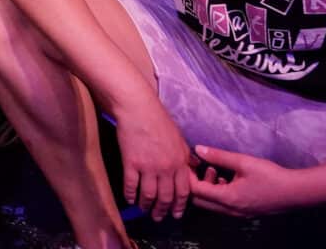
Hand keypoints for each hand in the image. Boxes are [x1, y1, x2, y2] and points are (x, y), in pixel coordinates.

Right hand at [110, 95, 196, 220]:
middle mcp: (166, 168)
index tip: (176, 214)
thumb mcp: (179, 137)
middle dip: (162, 210)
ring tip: (144, 209)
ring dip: (146, 206)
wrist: (137, 107)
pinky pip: (131, 186)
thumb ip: (186, 155)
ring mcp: (148, 166)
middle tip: (158, 217)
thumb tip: (195, 167)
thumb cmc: (158, 119)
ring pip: (149, 195)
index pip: (183, 191)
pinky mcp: (131, 163)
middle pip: (166, 197)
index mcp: (180, 162)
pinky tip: (130, 199)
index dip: (179, 205)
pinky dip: (131, 195)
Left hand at [188, 146, 302, 217]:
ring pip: (211, 204)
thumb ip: (218, 156)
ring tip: (216, 170)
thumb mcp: (243, 161)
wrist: (295, 192)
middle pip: (200, 201)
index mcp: (228, 198)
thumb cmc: (270, 176)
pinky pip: (223, 206)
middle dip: (196, 183)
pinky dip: (218, 192)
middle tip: (200, 166)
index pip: (196, 191)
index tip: (189, 162)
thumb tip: (198, 149)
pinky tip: (227, 178)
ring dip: (208, 188)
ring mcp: (238, 214)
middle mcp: (230, 210)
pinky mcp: (244, 212)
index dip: (189, 176)